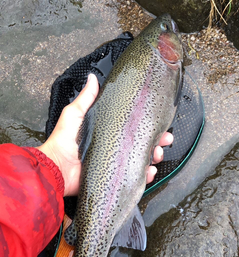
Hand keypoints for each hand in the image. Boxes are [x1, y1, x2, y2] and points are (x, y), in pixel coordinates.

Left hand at [38, 74, 172, 195]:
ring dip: (154, 157)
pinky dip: (145, 176)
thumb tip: (92, 78)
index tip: (159, 122)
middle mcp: (114, 147)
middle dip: (158, 142)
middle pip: (142, 144)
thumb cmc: (63, 140)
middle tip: (165, 140)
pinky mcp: (115, 178)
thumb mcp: (74, 114)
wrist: (56, 168)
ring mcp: (116, 164)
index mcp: (108, 132)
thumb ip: (86, 98)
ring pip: (142, 160)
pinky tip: (149, 171)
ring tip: (156, 155)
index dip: (147, 125)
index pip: (133, 127)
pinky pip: (135, 178)